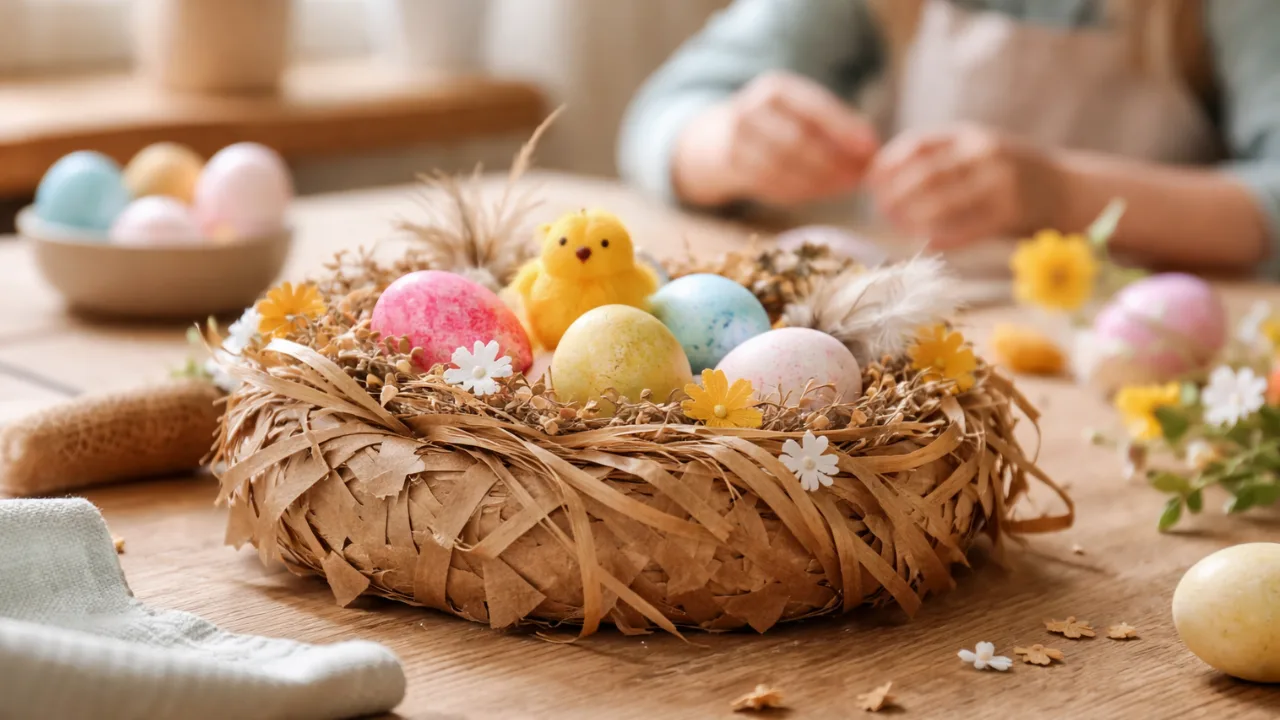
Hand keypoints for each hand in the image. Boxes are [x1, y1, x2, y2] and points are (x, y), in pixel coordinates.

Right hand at [672, 71, 878, 206]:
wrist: (714, 138)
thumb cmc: (775, 124)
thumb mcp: (800, 112)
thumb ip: (834, 126)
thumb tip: (873, 151)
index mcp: (776, 88)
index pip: (815, 109)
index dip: (845, 130)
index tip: (872, 149)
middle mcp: (751, 109)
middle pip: (799, 141)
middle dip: (834, 162)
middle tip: (859, 178)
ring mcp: (736, 139)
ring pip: (784, 167)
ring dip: (819, 182)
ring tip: (844, 187)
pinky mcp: (731, 167)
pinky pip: (772, 185)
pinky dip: (800, 192)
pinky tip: (820, 192)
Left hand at [866, 125, 1062, 247]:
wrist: (1069, 189)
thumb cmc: (1011, 173)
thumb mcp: (978, 151)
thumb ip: (941, 158)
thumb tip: (882, 174)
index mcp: (971, 135)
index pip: (918, 143)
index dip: (888, 163)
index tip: (871, 180)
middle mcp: (985, 154)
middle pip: (925, 175)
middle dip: (896, 195)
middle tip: (880, 210)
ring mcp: (1000, 183)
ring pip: (942, 204)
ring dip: (913, 219)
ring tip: (897, 227)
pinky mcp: (1011, 213)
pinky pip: (967, 229)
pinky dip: (943, 238)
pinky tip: (928, 243)